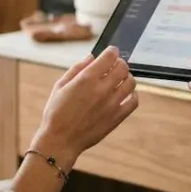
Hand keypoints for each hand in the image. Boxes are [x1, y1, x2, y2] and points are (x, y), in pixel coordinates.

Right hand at [30, 46, 138, 167]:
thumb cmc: (56, 113)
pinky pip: (134, 102)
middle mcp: (101, 89)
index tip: (111, 52)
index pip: (109, 57)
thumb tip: (91, 57)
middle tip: (115, 66)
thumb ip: (77, 68)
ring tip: (120, 80)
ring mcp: (111, 104)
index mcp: (86, 79)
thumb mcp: (60, 86)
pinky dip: (132, 95)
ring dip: (126, 77)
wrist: (60, 140)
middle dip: (120, 63)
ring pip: (130, 83)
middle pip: (123, 67)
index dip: (112, 51)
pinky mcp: (116, 117)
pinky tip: (125, 95)